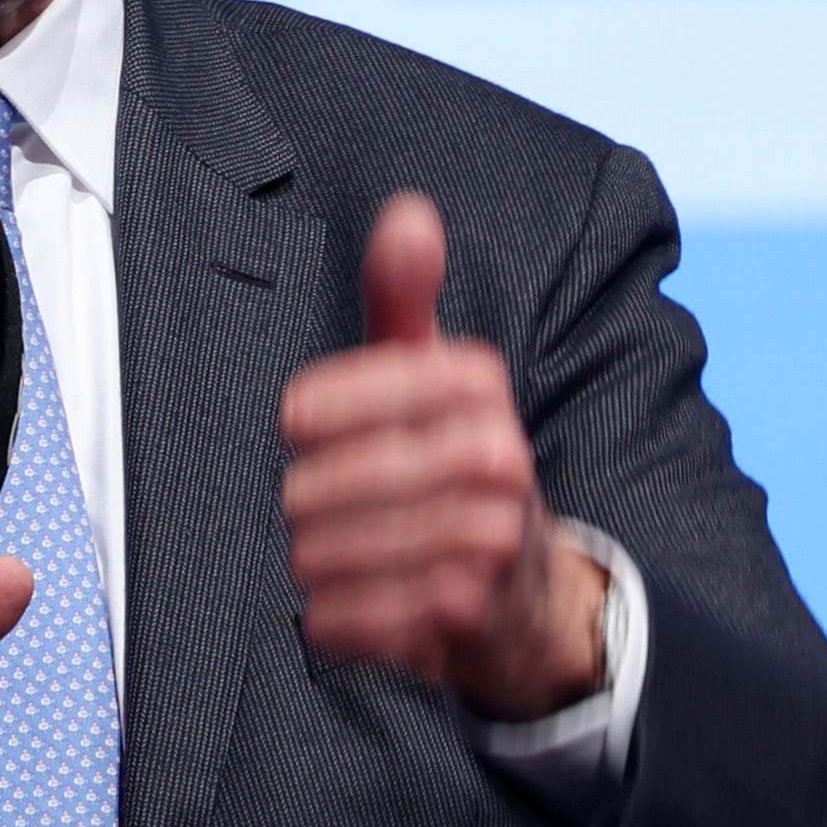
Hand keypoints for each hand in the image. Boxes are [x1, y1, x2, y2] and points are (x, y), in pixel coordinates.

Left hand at [280, 192, 606, 720]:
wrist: (527, 595)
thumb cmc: (458, 467)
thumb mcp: (433, 376)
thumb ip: (405, 298)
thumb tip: (407, 212)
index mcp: (479, 387)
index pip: (350, 395)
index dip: (318, 412)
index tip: (299, 422)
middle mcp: (497, 456)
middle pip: (338, 478)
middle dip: (309, 498)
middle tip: (313, 503)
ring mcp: (488, 538)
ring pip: (336, 547)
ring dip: (317, 557)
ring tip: (327, 552)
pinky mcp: (469, 609)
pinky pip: (355, 613)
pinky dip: (334, 614)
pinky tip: (343, 603)